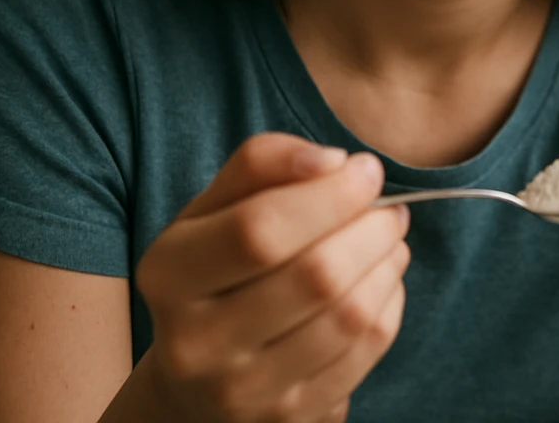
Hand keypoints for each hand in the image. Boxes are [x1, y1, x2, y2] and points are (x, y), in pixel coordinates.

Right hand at [134, 132, 410, 422]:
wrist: (195, 380)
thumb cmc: (217, 271)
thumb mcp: (214, 210)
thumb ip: (263, 164)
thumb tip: (333, 161)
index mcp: (169, 275)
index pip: (260, 229)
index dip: (329, 194)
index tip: (366, 169)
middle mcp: (196, 343)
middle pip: (315, 275)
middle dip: (370, 228)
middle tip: (389, 207)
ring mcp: (244, 390)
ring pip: (349, 315)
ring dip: (387, 263)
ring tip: (389, 237)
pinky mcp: (290, 417)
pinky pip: (367, 349)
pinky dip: (390, 302)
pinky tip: (383, 279)